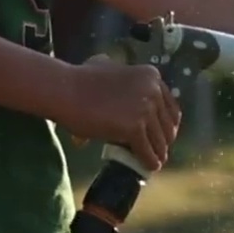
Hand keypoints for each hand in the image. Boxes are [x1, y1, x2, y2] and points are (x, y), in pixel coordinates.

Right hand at [60, 56, 181, 171]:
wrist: (64, 90)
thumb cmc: (78, 79)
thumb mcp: (107, 65)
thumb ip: (116, 71)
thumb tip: (109, 68)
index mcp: (151, 76)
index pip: (168, 105)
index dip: (167, 122)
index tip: (163, 132)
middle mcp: (154, 90)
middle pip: (167, 123)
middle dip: (164, 138)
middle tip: (160, 149)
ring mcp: (146, 109)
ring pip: (159, 139)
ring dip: (159, 152)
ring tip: (157, 161)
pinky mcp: (134, 127)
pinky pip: (147, 150)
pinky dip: (150, 161)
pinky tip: (150, 167)